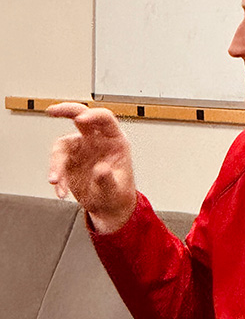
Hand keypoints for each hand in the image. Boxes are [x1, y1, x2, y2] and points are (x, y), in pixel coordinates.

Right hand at [47, 103, 137, 232]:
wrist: (108, 208)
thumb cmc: (117, 195)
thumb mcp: (115, 191)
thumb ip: (108, 180)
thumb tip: (101, 169)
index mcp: (115, 142)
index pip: (105, 119)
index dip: (93, 115)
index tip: (81, 118)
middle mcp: (97, 141)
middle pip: (80, 116)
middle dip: (66, 111)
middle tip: (52, 111)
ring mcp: (82, 148)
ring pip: (63, 145)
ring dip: (57, 164)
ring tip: (57, 182)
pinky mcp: (70, 159)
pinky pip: (58, 162)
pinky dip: (57, 176)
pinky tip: (61, 190)